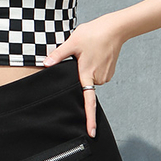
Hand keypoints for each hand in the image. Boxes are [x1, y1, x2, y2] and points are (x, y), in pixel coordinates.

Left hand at [42, 14, 124, 136]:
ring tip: (88, 52)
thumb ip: (58, 55)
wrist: (115, 28)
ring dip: (86, 68)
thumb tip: (45, 64)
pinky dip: (92, 66)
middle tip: (81, 55)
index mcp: (87, 74)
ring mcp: (105, 76)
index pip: (88, 101)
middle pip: (83, 84)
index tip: (91, 132)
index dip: (89, 118)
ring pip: (89, 78)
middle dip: (79, 74)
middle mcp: (98, 78)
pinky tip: (94, 54)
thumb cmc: (94, 33)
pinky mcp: (109, 72)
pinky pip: (96, 73)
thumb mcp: (72, 42)